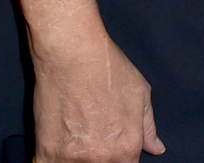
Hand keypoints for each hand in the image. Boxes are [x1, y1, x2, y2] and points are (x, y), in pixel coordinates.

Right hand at [32, 34, 162, 160]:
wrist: (72, 51)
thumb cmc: (106, 67)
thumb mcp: (139, 93)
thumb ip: (148, 127)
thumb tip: (156, 148)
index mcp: (127, 148)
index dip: (119, 157)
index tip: (109, 147)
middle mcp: (102, 158)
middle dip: (98, 157)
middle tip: (92, 134)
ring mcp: (73, 158)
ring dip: (74, 157)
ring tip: (75, 134)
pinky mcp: (46, 152)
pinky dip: (51, 158)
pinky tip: (56, 142)